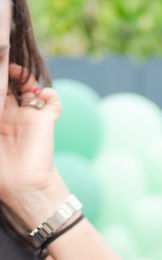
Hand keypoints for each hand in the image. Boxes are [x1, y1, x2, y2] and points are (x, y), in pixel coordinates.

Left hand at [0, 67, 63, 220]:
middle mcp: (12, 115)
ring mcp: (30, 117)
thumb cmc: (2, 170)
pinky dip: (49, 94)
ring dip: (24, 76)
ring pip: (29, 86)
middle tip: (3, 64)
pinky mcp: (46, 122)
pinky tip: (40, 94)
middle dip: (6, 72)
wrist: (24, 188)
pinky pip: (52, 102)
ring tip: (17, 71)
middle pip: (9, 84)